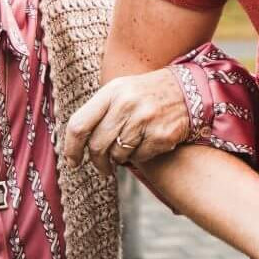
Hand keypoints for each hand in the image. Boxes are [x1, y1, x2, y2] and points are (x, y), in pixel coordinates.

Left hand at [62, 67, 196, 169]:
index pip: (79, 125)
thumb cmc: (145, 95)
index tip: (72, 161)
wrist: (187, 90)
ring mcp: (145, 120)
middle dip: (97, 162)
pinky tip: (146, 145)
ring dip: (120, 159)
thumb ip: (98, 112)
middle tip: (102, 167)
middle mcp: (126, 104)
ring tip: (128, 149)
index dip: (71, 148)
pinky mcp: (161, 135)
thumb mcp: (120, 91)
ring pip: (118, 154)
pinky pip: (140, 157)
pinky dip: (140, 156)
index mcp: (111, 92)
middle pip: (97, 145)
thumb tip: (74, 143)